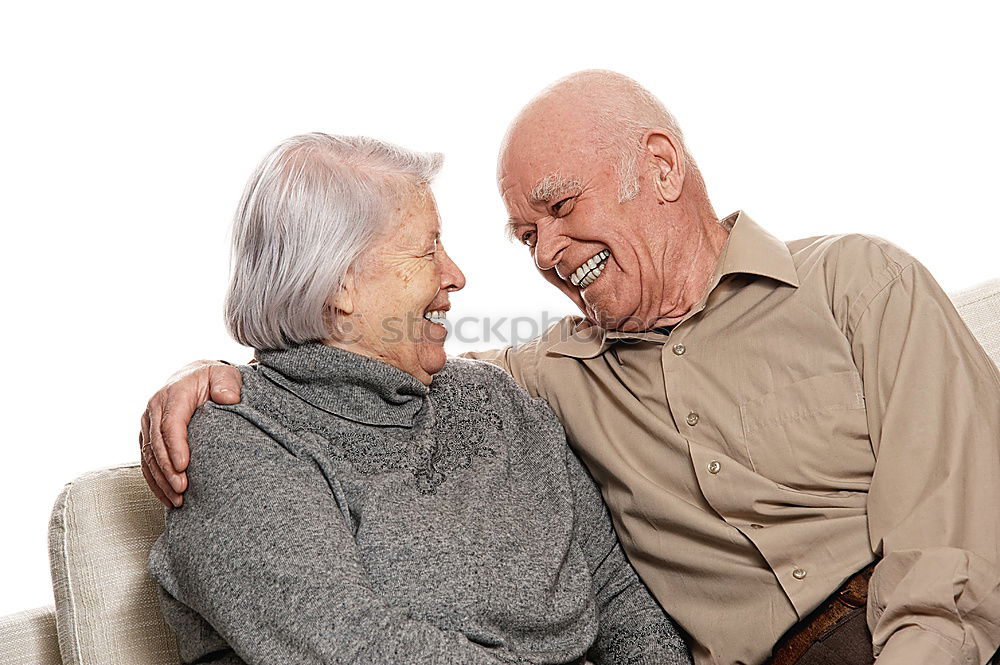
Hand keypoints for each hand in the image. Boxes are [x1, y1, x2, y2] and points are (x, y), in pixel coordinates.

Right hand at [140, 360, 242, 507]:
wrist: (194, 377)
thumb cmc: (213, 378)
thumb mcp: (224, 375)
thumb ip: (226, 385)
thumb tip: (229, 399)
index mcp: (173, 394)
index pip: (171, 423)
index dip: (175, 446)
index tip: (184, 466)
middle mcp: (155, 408)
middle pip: (156, 444)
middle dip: (167, 470)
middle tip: (182, 490)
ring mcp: (148, 423)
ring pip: (148, 456)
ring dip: (160, 480)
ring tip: (177, 500)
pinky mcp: (147, 436)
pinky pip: (146, 462)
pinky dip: (155, 481)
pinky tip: (167, 497)